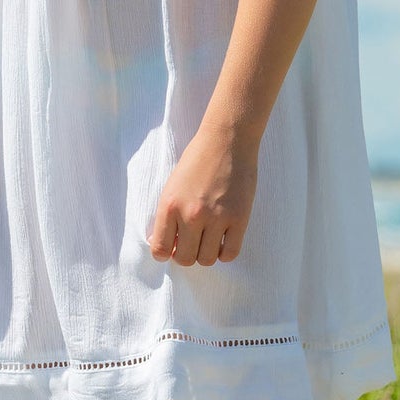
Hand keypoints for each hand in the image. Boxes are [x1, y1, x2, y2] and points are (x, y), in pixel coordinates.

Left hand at [147, 122, 258, 266]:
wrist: (227, 140)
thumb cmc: (198, 159)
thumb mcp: (172, 186)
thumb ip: (167, 216)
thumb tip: (162, 245)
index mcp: (170, 205)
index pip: (160, 249)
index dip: (165, 253)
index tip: (172, 247)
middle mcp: (191, 215)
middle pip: (184, 258)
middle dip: (186, 255)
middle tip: (192, 242)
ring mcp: (216, 218)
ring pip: (207, 259)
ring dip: (206, 254)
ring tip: (208, 239)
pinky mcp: (239, 219)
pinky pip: (230, 254)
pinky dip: (225, 253)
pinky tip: (223, 240)